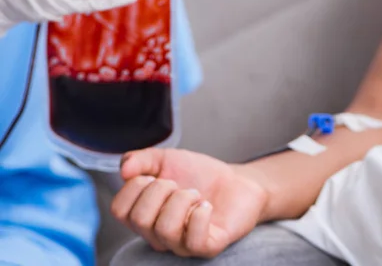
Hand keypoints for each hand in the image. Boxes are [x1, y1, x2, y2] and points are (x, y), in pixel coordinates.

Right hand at [111, 149, 269, 257]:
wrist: (237, 180)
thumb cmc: (200, 175)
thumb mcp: (166, 159)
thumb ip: (141, 159)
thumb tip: (124, 170)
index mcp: (144, 216)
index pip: (119, 210)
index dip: (135, 186)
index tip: (154, 176)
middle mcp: (158, 236)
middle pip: (139, 219)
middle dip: (161, 190)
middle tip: (179, 184)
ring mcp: (182, 244)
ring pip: (165, 229)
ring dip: (183, 200)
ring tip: (196, 194)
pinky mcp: (208, 247)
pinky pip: (194, 240)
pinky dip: (200, 215)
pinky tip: (207, 206)